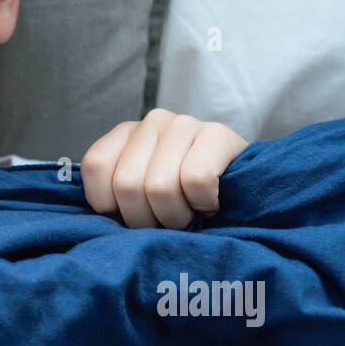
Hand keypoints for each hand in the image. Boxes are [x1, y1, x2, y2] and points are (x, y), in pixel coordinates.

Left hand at [80, 109, 247, 228]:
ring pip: (160, 187)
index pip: (96, 166)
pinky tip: (209, 203)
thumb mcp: (141, 193)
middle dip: (145, 219)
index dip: (110, 203)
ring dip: (175, 216)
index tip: (131, 214)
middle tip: (165, 222)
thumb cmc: (182, 197)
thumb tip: (98, 224)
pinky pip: (195, 180)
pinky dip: (202, 203)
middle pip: (127, 184)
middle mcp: (152, 121)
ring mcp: (185, 124)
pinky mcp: (217, 134)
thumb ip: (115, 197)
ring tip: (188, 213)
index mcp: (126, 133)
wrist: (248, 186)